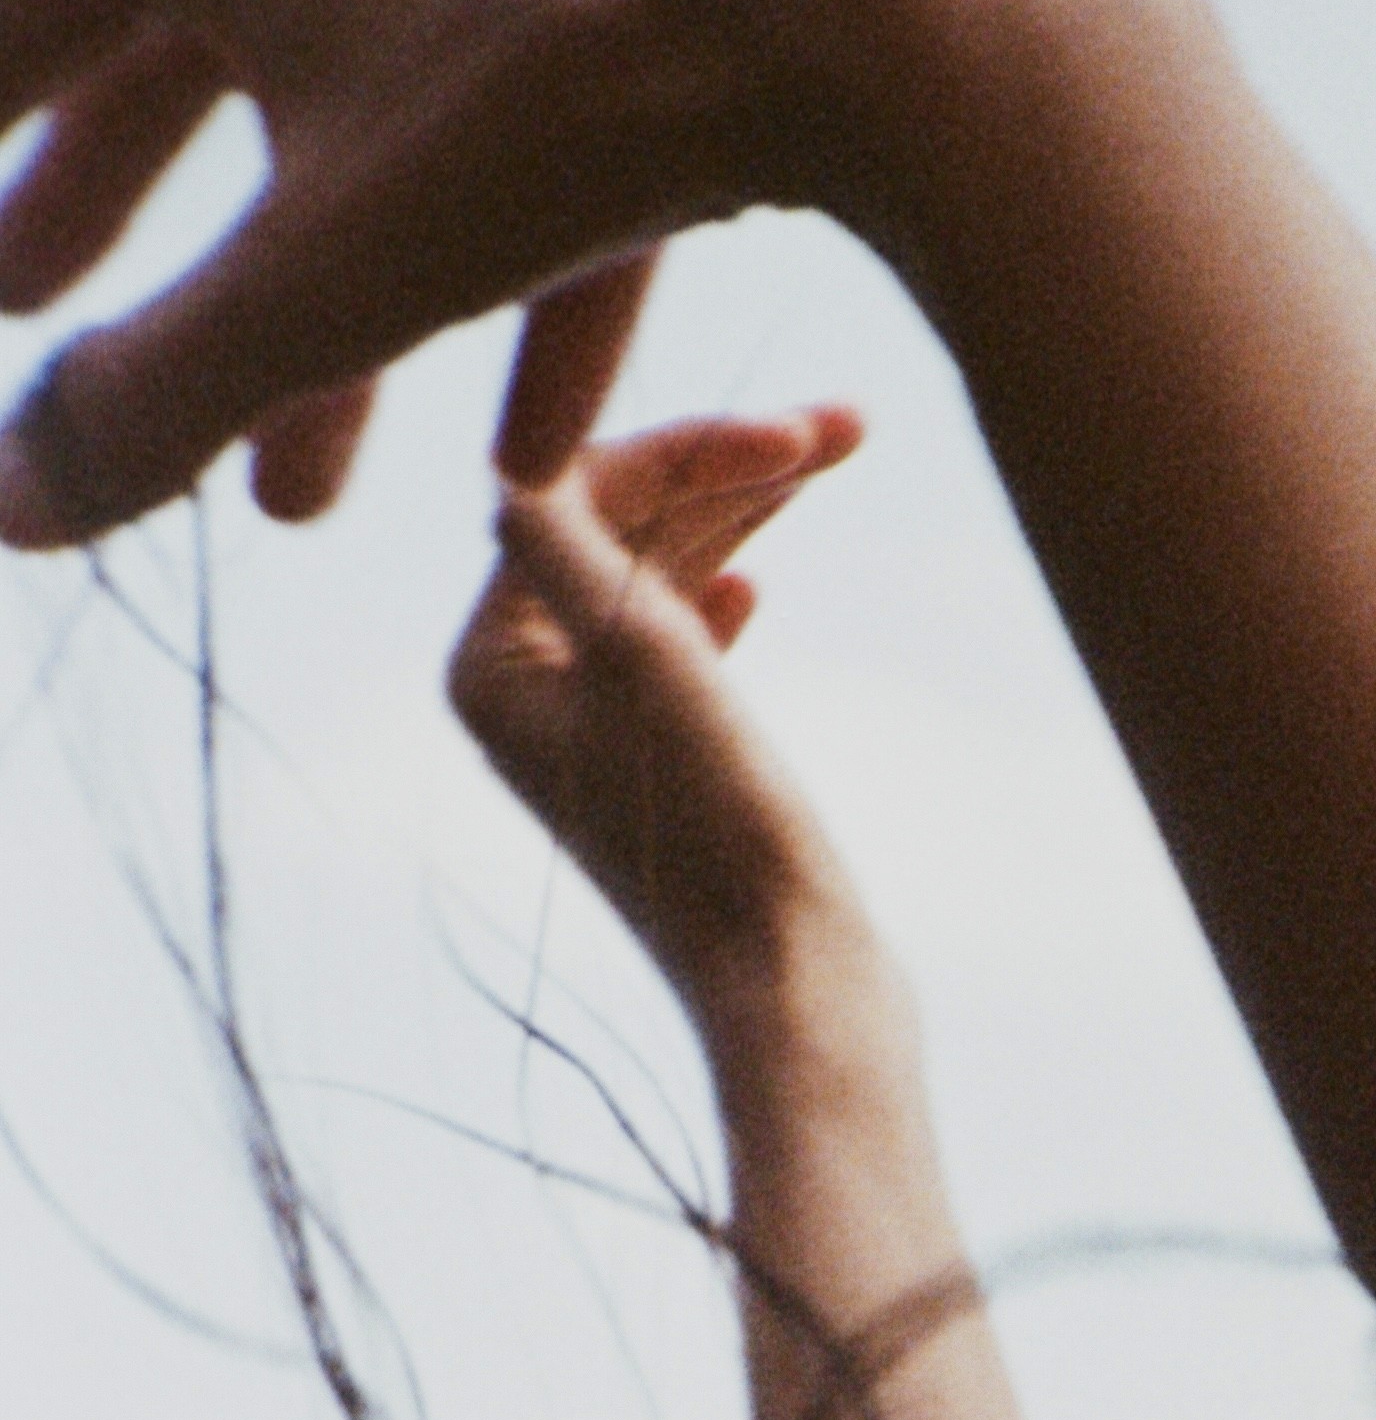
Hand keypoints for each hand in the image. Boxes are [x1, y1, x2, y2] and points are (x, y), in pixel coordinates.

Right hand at [0, 0, 1102, 547]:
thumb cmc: (576, 96)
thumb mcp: (339, 271)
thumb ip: (161, 392)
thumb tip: (7, 513)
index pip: (34, 18)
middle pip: (189, 53)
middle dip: (124, 213)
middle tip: (44, 307)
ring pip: (379, 136)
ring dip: (338, 338)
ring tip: (300, 512)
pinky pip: (553, 159)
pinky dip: (527, 306)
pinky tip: (529, 464)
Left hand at [448, 405, 866, 1007]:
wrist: (795, 992)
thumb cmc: (724, 837)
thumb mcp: (646, 663)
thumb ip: (571, 544)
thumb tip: (512, 455)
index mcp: (488, 664)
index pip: (576, 494)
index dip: (688, 450)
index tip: (796, 436)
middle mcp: (518, 693)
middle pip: (617, 526)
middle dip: (727, 470)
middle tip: (844, 426)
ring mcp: (582, 731)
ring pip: (657, 574)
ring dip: (743, 515)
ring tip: (832, 458)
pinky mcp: (649, 767)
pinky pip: (672, 641)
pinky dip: (717, 593)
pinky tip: (758, 586)